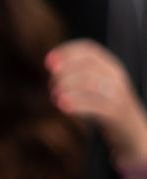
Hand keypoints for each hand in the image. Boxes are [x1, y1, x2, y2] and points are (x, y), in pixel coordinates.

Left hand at [50, 39, 146, 164]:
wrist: (129, 129)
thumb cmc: (103, 104)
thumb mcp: (94, 84)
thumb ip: (78, 73)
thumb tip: (51, 66)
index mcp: (109, 65)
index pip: (88, 50)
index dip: (66, 52)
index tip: (47, 62)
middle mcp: (115, 75)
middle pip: (86, 66)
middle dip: (64, 73)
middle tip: (51, 86)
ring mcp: (117, 93)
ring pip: (90, 83)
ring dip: (67, 88)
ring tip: (54, 97)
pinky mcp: (116, 111)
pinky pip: (95, 104)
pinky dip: (76, 103)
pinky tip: (62, 106)